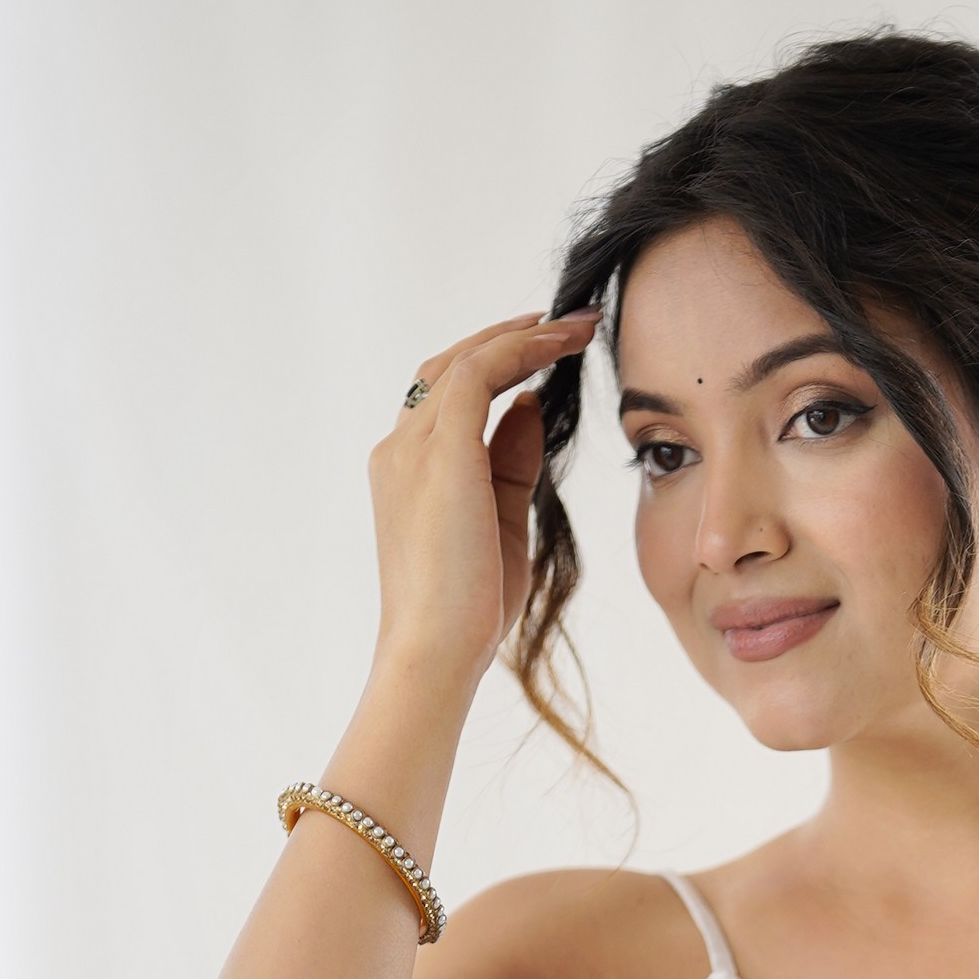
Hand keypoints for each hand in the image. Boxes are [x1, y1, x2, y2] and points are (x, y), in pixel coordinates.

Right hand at [365, 307, 600, 690]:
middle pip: (451, 367)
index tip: (551, 351)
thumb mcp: (502, 523)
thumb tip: (531, 404)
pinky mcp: (438, 453)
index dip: (501, 366)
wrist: (437, 654)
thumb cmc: (469, 611)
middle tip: (572, 324)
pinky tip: (557, 346)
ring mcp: (412, 448)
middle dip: (512, 337)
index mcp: (408, 469)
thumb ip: (511, 462)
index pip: (450, 397)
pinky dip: (520, 352)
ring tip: (578, 326)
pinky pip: (480, 375)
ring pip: (465, 362)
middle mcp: (400, 449)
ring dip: (524, 336)